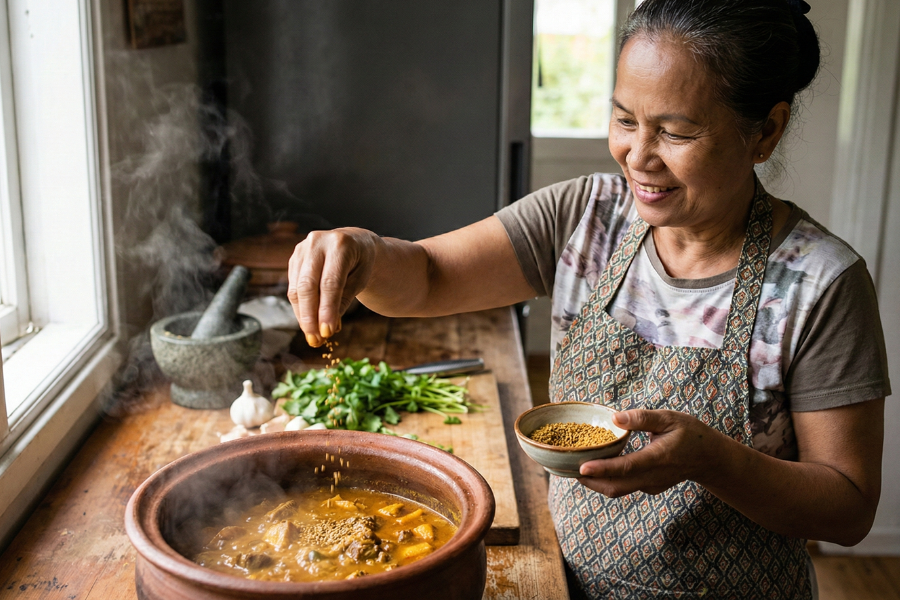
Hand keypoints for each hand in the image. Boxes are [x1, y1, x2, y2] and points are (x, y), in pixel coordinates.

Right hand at [287, 228, 378, 346]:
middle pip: (307, 285)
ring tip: (313, 336)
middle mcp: (317, 243)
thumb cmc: (360, 262)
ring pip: (297, 289)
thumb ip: (345, 298)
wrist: (353, 242)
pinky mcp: (294, 259)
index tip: (327, 332)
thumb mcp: (361, 279)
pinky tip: (309, 323)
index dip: (327, 309)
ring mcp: (302, 249)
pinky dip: (300, 308)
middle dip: (310, 316)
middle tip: (315, 340)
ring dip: (303, 316)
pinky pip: (293, 288)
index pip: (330, 282)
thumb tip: (328, 327)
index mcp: (340, 244)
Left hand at [577, 409, 721, 496]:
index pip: (626, 467)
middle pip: (615, 486)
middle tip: (566, 467)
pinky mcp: (648, 487)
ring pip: (617, 490)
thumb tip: (615, 418)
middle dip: (589, 480)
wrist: (709, 458)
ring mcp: (651, 485)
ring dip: (595, 482)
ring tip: (574, 466)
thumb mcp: (670, 418)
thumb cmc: (690, 434)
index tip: (581, 468)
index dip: (602, 469)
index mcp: (658, 458)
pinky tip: (595, 466)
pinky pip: (624, 487)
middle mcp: (653, 477)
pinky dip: (607, 480)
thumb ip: (643, 418)